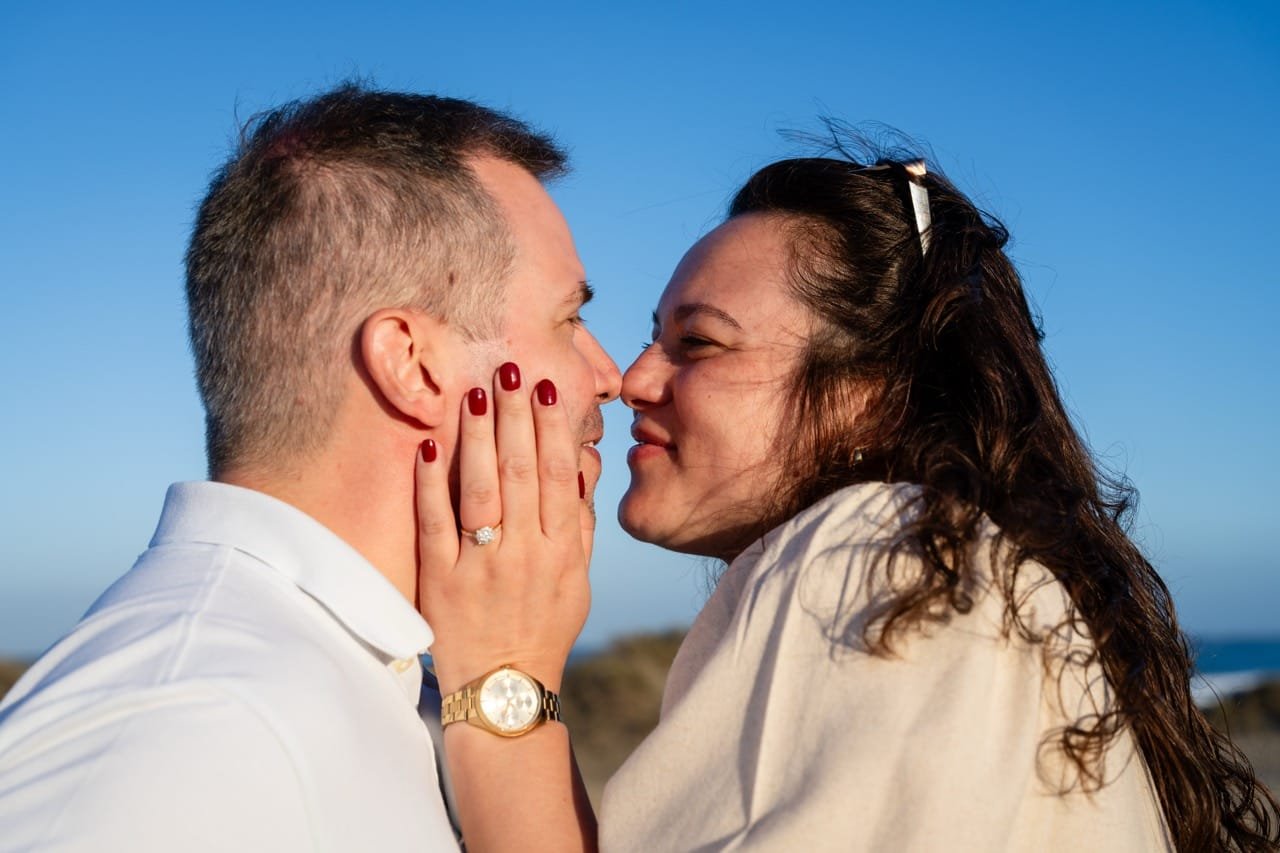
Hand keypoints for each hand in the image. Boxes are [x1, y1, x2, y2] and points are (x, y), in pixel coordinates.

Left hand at [415, 362, 588, 694]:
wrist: (505, 689)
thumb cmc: (544, 628)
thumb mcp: (578, 580)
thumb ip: (580, 523)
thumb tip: (584, 464)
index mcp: (560, 551)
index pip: (558, 476)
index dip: (551, 428)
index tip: (544, 387)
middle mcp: (525, 553)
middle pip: (522, 472)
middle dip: (515, 416)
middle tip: (508, 368)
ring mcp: (481, 565)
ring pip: (482, 490)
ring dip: (479, 437)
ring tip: (474, 392)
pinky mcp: (441, 579)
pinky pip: (435, 523)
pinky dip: (432, 483)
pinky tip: (431, 445)